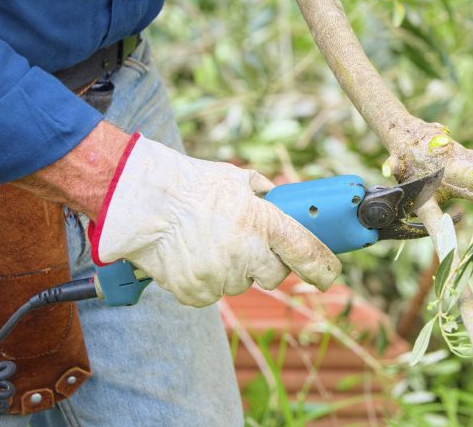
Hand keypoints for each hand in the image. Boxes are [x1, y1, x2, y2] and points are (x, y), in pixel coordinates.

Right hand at [85, 134, 341, 306]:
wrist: (143, 201)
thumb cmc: (192, 185)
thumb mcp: (236, 178)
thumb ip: (264, 193)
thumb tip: (280, 200)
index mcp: (261, 222)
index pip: (306, 252)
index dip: (322, 266)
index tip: (329, 274)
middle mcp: (245, 252)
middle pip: (275, 275)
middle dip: (266, 263)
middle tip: (247, 244)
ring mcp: (219, 276)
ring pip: (240, 284)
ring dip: (232, 270)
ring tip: (209, 242)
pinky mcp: (195, 292)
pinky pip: (211, 294)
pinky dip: (205, 280)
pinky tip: (192, 256)